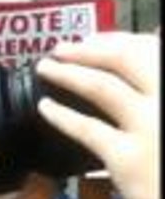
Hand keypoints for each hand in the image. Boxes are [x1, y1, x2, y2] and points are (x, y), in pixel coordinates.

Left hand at [37, 32, 158, 198]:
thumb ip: (156, 94)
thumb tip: (145, 59)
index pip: (154, 50)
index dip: (121, 41)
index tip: (98, 40)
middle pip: (127, 58)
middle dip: (91, 48)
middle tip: (65, 47)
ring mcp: (153, 128)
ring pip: (103, 87)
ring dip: (69, 72)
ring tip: (48, 67)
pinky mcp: (128, 158)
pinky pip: (86, 129)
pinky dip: (61, 115)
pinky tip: (45, 108)